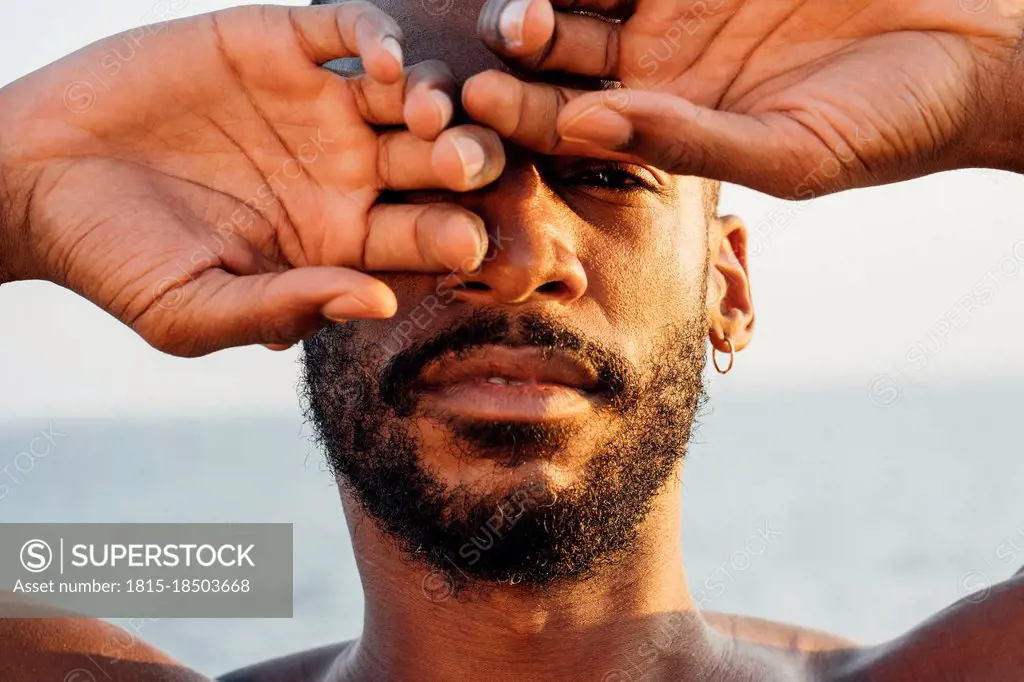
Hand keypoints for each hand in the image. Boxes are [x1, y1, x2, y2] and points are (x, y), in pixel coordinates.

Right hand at [0, 2, 503, 355]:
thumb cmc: (115, 261)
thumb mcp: (195, 309)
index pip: (421, 241)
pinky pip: (349, 31)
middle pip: (434, 168)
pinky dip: (377, 40)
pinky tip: (386, 65)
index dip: (449, 240)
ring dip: (434, 105)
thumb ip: (286, 306)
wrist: (34, 178)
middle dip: (462, 167)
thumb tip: (377, 305)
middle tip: (470, 169)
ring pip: (409, 99)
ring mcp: (321, 108)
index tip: (470, 243)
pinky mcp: (282, 47)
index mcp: (342, 242)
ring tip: (431, 120)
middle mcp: (346, 174)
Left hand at [465, 0, 1023, 196]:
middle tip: (500, 25)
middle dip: (521, 36)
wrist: (971, 53)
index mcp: (662, 127)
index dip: (524, 113)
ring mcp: (675, 2)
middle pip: (562, 46)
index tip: (477, 100)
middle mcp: (655, 62)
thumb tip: (587, 128)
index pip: (571, 121)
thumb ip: (688, 142)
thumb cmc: (890, 124)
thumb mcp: (789, 152)